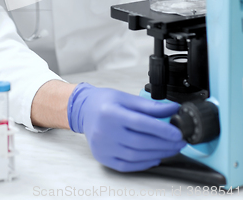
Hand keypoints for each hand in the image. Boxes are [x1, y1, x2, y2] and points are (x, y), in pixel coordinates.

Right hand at [67, 83, 185, 171]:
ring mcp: (102, 146)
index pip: (140, 123)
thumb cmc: (104, 102)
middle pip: (140, 142)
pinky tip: (155, 157)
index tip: (177, 133)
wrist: (84, 110)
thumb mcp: (126, 97)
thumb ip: (150, 106)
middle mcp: (104, 131)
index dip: (161, 129)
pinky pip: (127, 165)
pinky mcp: (103, 157)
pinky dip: (144, 163)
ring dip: (158, 154)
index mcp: (110, 112)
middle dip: (164, 143)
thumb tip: (173, 109)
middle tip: (179, 141)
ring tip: (171, 148)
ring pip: (136, 155)